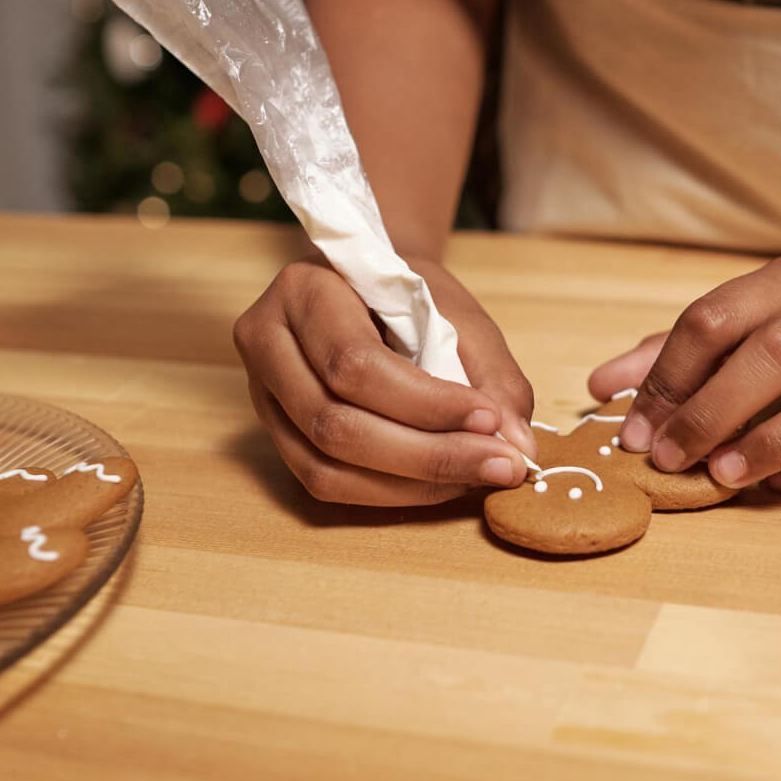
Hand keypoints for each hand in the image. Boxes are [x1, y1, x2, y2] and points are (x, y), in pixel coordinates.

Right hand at [234, 246, 535, 505]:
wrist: (365, 286)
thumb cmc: (407, 293)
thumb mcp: (456, 311)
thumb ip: (492, 375)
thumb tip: (519, 447)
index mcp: (303, 291)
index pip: (354, 363)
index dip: (425, 403)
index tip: (490, 420)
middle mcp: (266, 343)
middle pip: (334, 424)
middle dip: (427, 456)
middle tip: (499, 465)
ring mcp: (262, 395)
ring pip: (325, 466)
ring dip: (411, 485)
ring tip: (475, 476)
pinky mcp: (275, 436)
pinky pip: (325, 483)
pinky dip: (389, 494)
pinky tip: (439, 484)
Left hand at [587, 235, 780, 492]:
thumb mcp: (767, 304)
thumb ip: (682, 346)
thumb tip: (599, 387)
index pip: (715, 319)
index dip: (667, 378)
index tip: (634, 431)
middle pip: (773, 352)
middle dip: (710, 410)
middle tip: (667, 459)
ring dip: (775, 440)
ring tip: (722, 476)